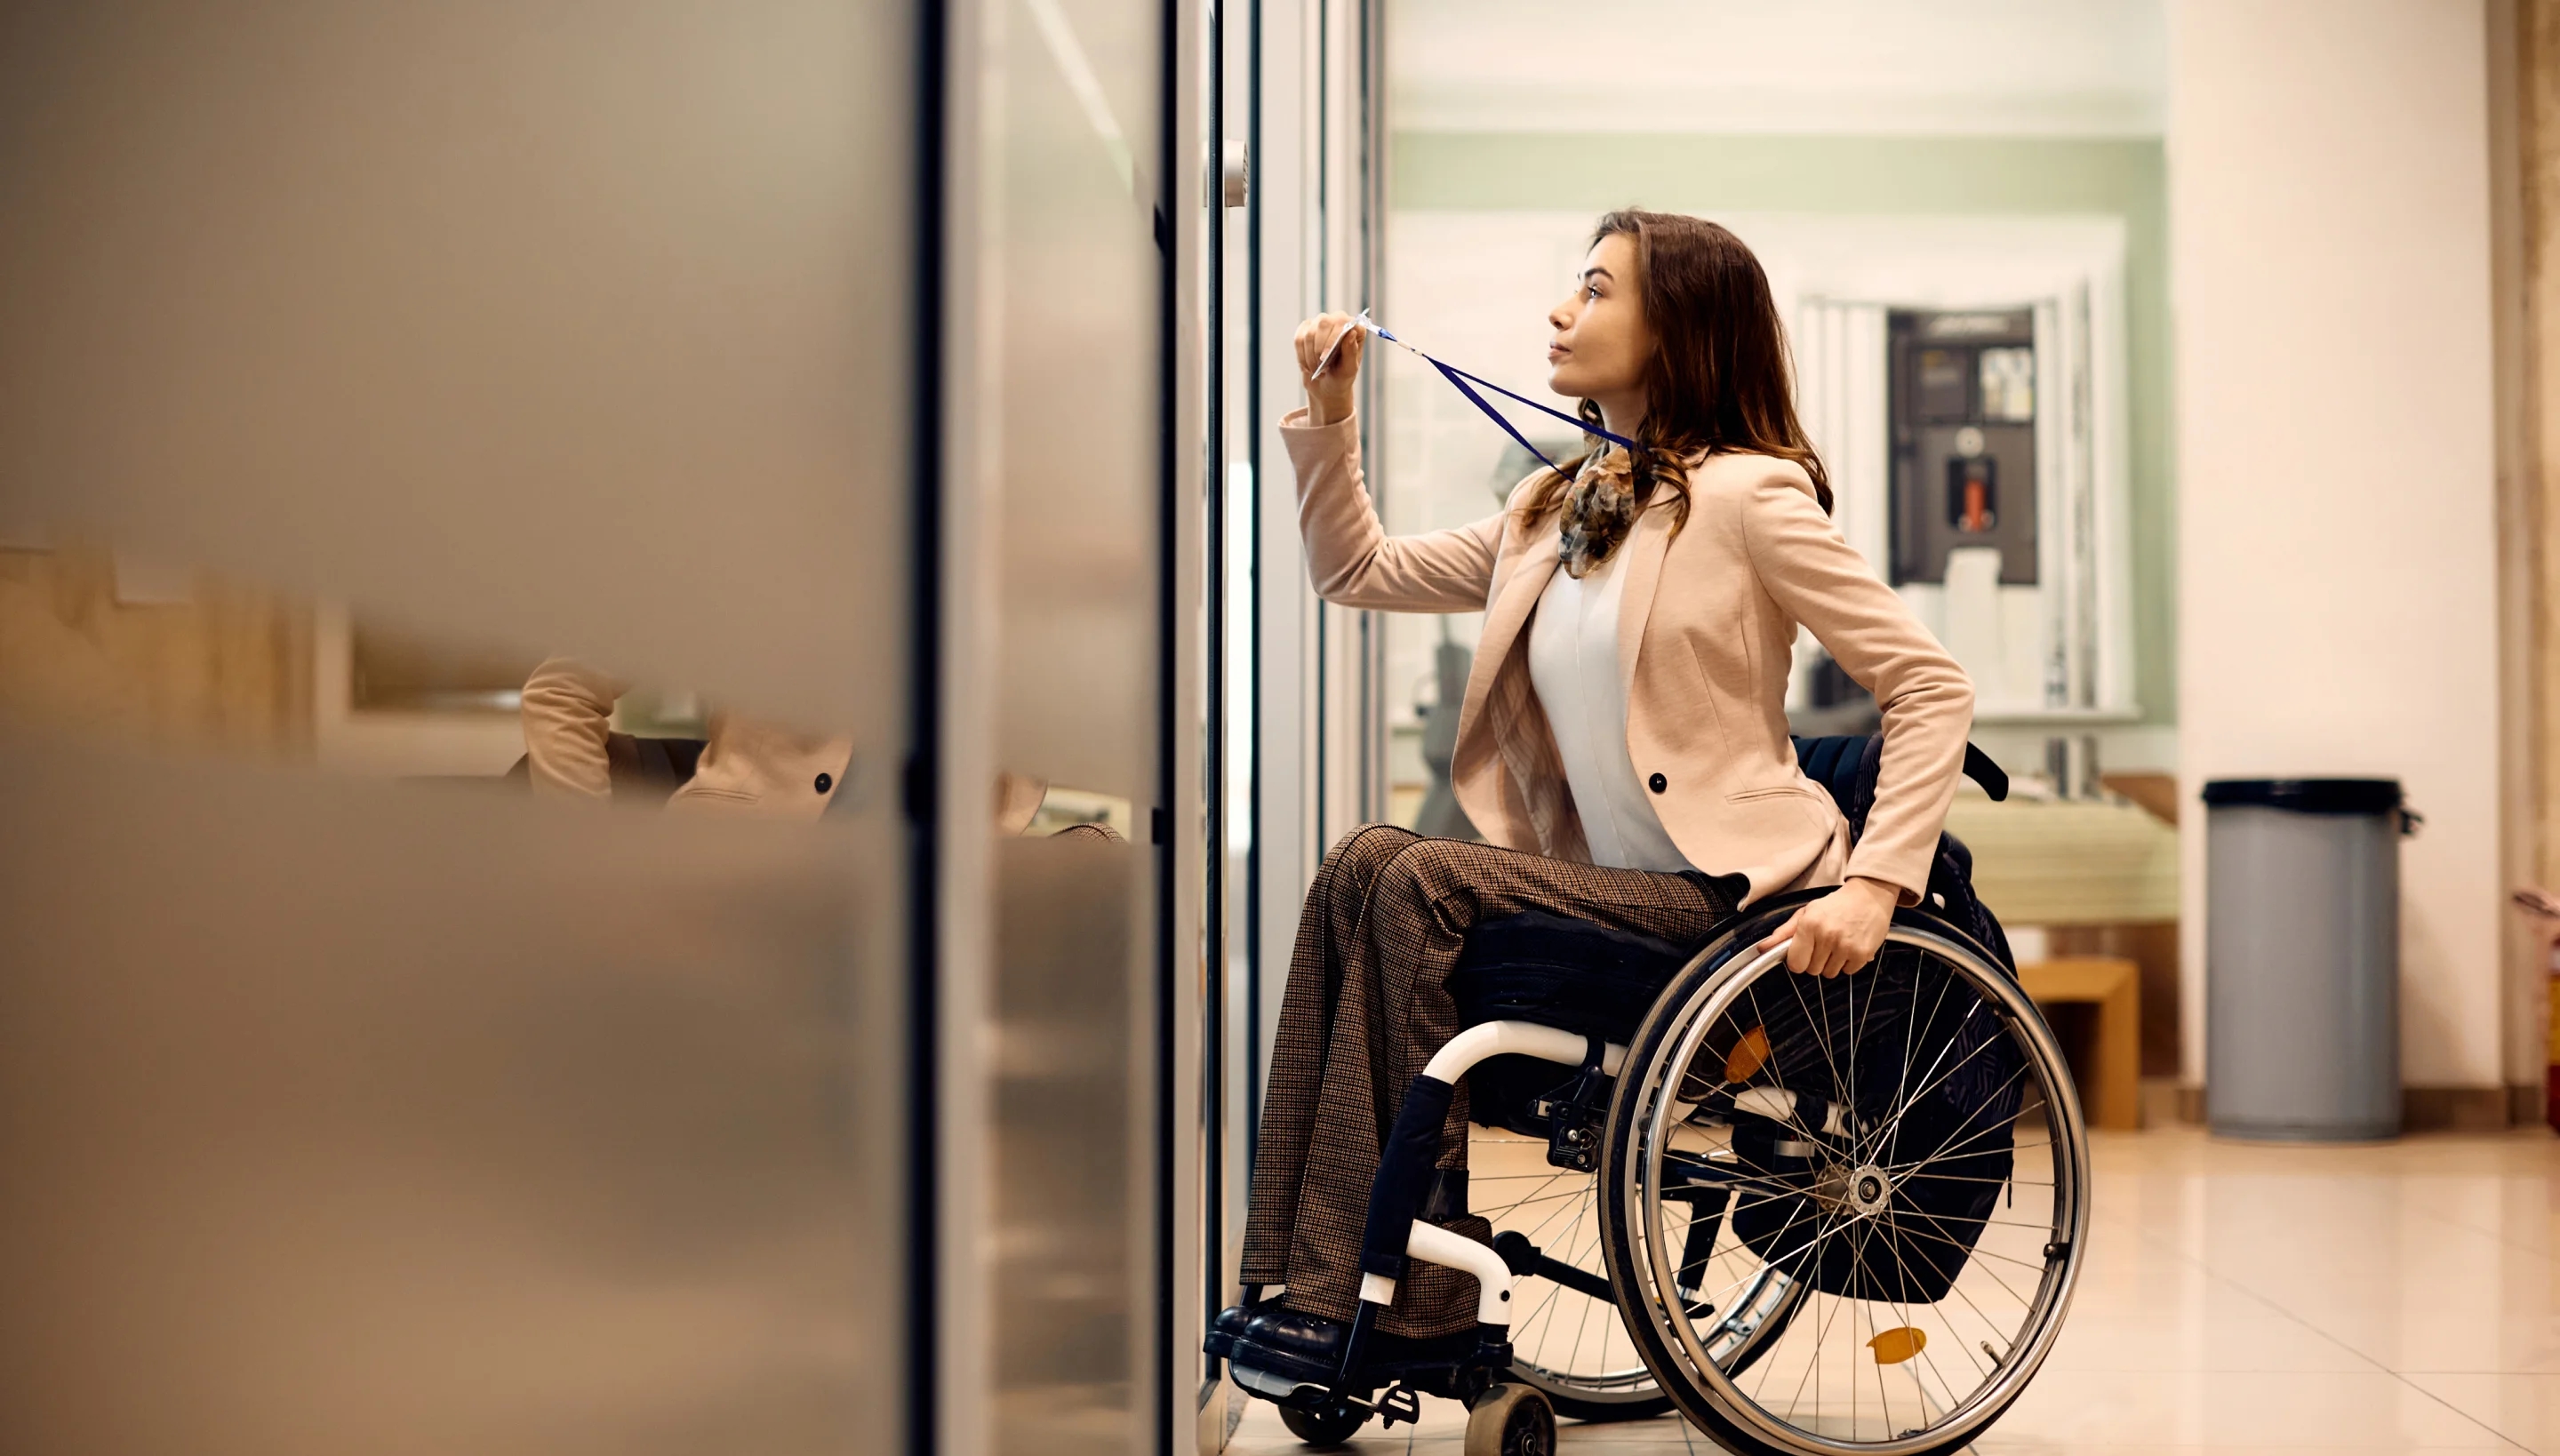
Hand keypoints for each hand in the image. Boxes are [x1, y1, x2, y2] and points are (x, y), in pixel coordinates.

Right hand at [1293, 312, 1363, 425]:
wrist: (1326, 387)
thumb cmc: (1342, 377)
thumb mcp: (1349, 369)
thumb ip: (1351, 351)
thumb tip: (1351, 332)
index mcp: (1355, 329)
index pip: (1342, 322)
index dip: (1332, 339)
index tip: (1324, 358)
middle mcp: (1339, 321)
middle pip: (1323, 323)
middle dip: (1318, 349)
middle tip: (1322, 368)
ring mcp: (1322, 324)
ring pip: (1309, 333)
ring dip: (1310, 356)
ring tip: (1317, 369)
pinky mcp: (1307, 330)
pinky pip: (1298, 338)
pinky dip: (1301, 355)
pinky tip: (1308, 365)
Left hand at [1756, 878, 1899, 977]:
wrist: (1870, 895)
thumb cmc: (1836, 905)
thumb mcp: (1807, 912)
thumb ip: (1784, 932)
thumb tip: (1762, 948)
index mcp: (1809, 925)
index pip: (1795, 964)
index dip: (1798, 961)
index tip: (1803, 954)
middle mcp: (1827, 936)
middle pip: (1812, 970)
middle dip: (1816, 961)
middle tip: (1824, 945)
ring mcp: (1846, 946)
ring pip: (1830, 973)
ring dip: (1832, 963)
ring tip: (1838, 944)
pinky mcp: (1862, 953)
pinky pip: (1848, 972)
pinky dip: (1848, 963)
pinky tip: (1850, 946)